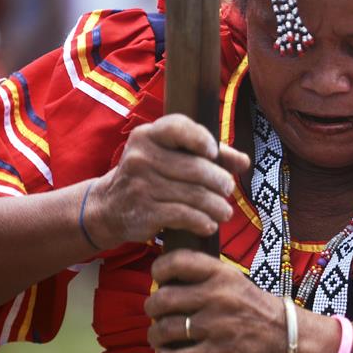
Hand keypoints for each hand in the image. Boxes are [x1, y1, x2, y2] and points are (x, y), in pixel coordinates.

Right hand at [84, 114, 250, 247]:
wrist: (108, 207)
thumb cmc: (151, 176)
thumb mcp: (170, 158)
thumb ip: (209, 155)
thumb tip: (244, 161)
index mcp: (148, 135)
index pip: (177, 127)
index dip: (201, 139)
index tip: (213, 153)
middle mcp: (141, 156)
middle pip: (195, 168)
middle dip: (220, 181)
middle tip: (228, 190)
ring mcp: (140, 184)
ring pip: (194, 194)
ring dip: (217, 206)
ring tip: (225, 212)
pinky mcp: (143, 211)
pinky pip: (183, 215)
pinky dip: (202, 221)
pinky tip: (209, 225)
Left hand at [144, 250, 285, 352]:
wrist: (288, 338)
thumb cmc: (256, 309)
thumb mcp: (235, 282)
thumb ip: (206, 276)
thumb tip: (166, 279)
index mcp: (222, 274)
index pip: (177, 262)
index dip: (159, 270)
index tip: (159, 279)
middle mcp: (218, 297)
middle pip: (162, 299)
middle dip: (151, 308)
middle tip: (155, 313)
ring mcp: (217, 326)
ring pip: (164, 329)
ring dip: (155, 335)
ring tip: (159, 337)